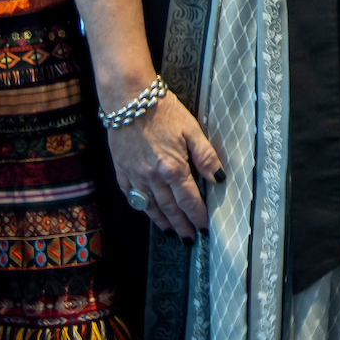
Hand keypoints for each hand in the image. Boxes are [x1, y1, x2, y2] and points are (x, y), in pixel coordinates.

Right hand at [106, 92, 222, 240]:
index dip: (198, 215)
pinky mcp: (121, 170)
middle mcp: (152, 178)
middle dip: (181, 225)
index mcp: (172, 168)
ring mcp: (134, 176)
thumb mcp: (191, 129)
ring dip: (161, 221)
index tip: (205, 226)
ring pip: (150, 206)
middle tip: (189, 238)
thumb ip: (205, 156)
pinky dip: (140, 206)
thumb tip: (219, 178)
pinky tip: (146, 210)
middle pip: (169, 208)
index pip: (189, 200)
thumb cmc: (163, 111)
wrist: (128, 100)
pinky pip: (131, 195)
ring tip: (170, 232)